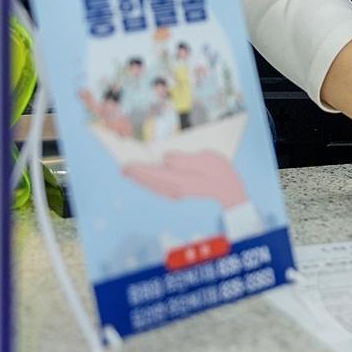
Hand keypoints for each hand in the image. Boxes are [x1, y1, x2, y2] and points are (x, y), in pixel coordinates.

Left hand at [123, 150, 248, 208]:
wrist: (229, 189)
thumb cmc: (219, 172)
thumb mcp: (205, 159)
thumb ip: (183, 159)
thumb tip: (165, 158)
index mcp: (179, 180)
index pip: (154, 174)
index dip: (138, 169)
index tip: (126, 165)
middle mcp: (175, 189)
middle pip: (150, 182)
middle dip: (136, 175)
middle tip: (122, 169)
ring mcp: (177, 193)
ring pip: (153, 186)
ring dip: (141, 180)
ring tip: (130, 173)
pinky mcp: (180, 192)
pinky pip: (159, 188)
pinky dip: (150, 183)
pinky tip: (147, 181)